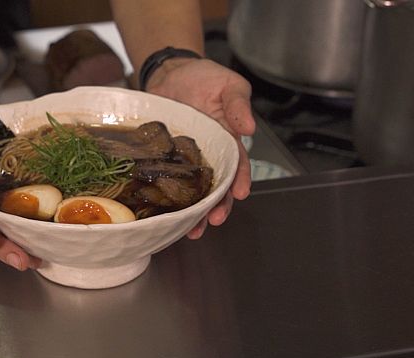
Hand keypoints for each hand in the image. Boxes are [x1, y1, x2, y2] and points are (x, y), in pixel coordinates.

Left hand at [146, 58, 254, 238]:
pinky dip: (165, 199)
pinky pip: (165, 181)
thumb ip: (238, 105)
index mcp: (228, 140)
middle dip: (217, 206)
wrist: (170, 72)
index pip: (237, 164)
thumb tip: (249, 128)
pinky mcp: (164, 159)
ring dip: (193, 212)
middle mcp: (209, 155)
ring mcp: (185, 159)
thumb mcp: (229, 85)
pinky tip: (164, 214)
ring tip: (191, 230)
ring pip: (192, 191)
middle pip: (216, 186)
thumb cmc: (204, 77)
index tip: (239, 194)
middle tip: (213, 221)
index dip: (238, 180)